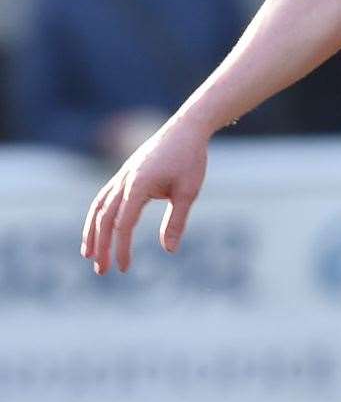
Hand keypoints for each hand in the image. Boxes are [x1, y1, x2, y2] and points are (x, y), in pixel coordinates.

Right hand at [82, 115, 210, 274]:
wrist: (186, 129)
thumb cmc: (190, 160)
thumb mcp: (188, 192)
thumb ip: (176, 221)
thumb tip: (169, 250)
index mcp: (138, 185)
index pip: (123, 224)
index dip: (121, 248)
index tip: (124, 268)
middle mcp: (123, 180)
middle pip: (104, 218)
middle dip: (101, 246)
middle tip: (101, 271)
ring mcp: (121, 176)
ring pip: (98, 207)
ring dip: (91, 232)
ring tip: (89, 254)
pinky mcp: (125, 174)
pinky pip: (104, 197)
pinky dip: (98, 215)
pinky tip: (99, 229)